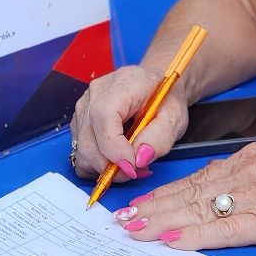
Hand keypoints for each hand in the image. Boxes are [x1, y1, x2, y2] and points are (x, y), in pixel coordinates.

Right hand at [69, 65, 189, 183]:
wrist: (156, 85)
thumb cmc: (165, 98)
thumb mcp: (175, 118)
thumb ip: (160, 139)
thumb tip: (138, 159)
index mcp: (122, 85)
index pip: (104, 117)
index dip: (115, 149)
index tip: (133, 166)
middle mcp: (96, 93)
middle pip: (88, 139)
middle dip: (111, 165)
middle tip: (136, 170)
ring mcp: (84, 106)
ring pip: (82, 149)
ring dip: (104, 166)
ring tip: (130, 163)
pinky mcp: (80, 121)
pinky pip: (80, 151)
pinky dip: (97, 163)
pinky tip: (116, 159)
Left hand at [113, 141, 255, 253]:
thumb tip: (228, 194)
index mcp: (255, 157)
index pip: (200, 176)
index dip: (168, 191)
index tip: (144, 202)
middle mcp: (250, 169)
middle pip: (191, 190)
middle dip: (154, 206)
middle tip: (123, 217)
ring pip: (198, 208)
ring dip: (162, 221)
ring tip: (135, 230)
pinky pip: (221, 229)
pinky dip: (192, 236)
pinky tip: (172, 242)